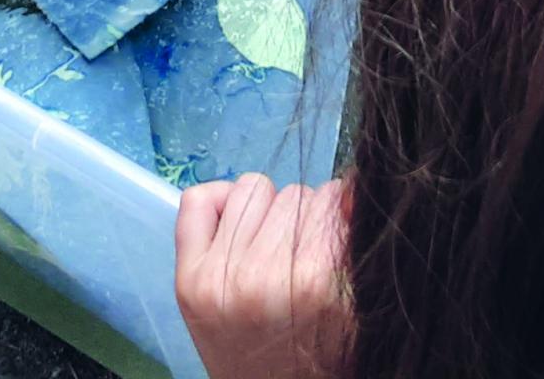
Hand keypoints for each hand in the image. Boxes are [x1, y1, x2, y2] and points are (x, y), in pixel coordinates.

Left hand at [175, 176, 350, 378]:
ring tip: (272, 250)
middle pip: (296, 194)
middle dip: (305, 219)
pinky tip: (236, 234)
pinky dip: (219, 204)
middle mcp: (262, 275)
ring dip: (267, 212)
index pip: (333, 200)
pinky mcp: (188, 279)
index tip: (334, 243)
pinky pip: (198, 200)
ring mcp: (219, 276)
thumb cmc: (322, 358)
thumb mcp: (355, 308)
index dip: (338, 218)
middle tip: (303, 257)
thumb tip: (352, 184)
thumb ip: (354, 244)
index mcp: (315, 282)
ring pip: (254, 189)